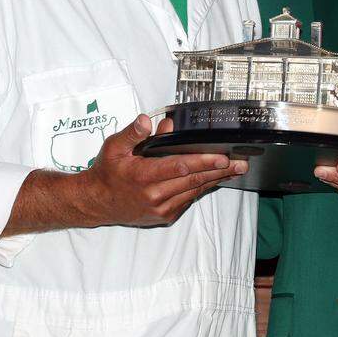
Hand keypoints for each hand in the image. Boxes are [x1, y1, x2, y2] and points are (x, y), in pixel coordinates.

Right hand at [79, 114, 246, 227]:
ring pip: (194, 191)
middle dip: (219, 171)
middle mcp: (154, 195)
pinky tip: (215, 178)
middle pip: (193, 180)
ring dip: (215, 179)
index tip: (222, 157)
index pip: (179, 167)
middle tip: (240, 163)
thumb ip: (132, 134)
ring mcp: (161, 208)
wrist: (97, 203)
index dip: (203, 162)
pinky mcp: (165, 215)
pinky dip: (202, 187)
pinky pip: (188, 199)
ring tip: (235, 169)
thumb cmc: (107, 172)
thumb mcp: (113, 147)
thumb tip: (147, 121)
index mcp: (142, 176)